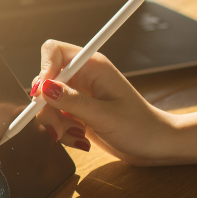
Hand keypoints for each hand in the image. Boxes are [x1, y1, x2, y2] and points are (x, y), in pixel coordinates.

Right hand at [31, 40, 179, 165]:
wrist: (155, 145)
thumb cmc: (140, 127)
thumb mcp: (105, 116)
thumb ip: (73, 101)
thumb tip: (44, 88)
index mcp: (93, 67)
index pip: (54, 51)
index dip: (43, 70)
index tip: (41, 95)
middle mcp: (83, 77)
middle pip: (45, 82)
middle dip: (47, 107)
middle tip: (58, 128)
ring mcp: (79, 95)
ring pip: (48, 103)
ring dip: (56, 123)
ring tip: (77, 135)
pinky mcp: (77, 112)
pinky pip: (56, 118)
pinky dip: (62, 132)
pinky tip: (81, 139)